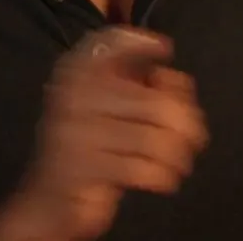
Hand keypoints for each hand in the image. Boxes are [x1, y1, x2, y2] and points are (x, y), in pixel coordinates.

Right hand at [0, 27, 208, 240]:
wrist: (48, 199)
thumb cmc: (89, 146)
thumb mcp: (109, 106)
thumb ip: (139, 83)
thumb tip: (178, 80)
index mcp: (74, 75)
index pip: (107, 43)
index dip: (139, 42)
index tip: (164, 49)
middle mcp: (71, 97)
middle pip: (155, 103)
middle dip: (186, 123)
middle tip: (194, 136)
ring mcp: (74, 133)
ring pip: (154, 140)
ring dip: (177, 155)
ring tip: (178, 161)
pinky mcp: (82, 169)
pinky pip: (142, 170)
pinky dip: (162, 176)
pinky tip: (163, 178)